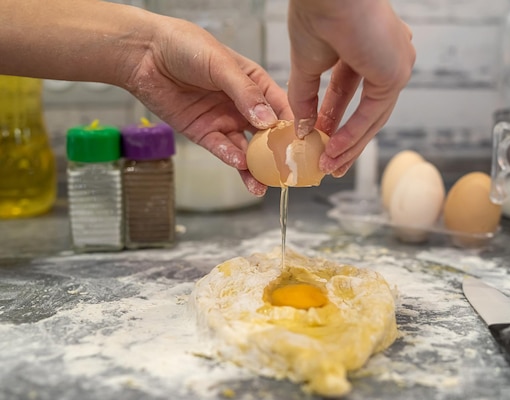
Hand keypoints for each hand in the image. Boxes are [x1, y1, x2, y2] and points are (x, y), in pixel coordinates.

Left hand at [125, 16, 292, 194]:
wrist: (144, 54)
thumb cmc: (185, 46)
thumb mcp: (220, 64)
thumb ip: (244, 93)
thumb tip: (267, 121)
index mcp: (254, 82)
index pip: (281, 107)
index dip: (294, 125)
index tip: (305, 143)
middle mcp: (243, 104)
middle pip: (267, 133)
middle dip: (277, 153)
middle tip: (288, 171)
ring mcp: (224, 120)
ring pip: (246, 148)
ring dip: (255, 166)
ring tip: (264, 183)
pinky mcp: (204, 132)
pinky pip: (222, 149)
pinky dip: (231, 158)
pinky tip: (240, 166)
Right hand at [288, 0, 414, 176]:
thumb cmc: (316, 11)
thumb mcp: (306, 64)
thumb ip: (305, 97)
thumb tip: (301, 127)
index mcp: (367, 49)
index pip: (350, 95)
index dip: (332, 120)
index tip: (319, 140)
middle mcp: (387, 58)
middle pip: (367, 112)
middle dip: (345, 140)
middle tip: (330, 161)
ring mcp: (396, 65)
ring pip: (373, 117)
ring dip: (349, 144)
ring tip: (329, 164)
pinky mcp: (396, 73)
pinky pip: (373, 114)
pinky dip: (353, 134)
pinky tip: (335, 148)